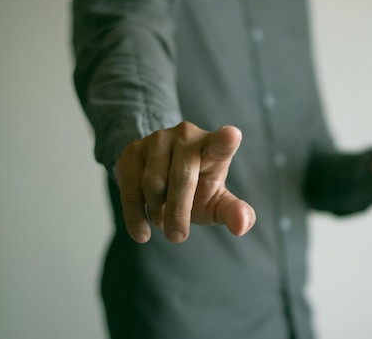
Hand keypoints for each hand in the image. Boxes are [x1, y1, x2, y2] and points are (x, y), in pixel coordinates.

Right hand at [115, 121, 255, 243]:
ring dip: (158, 212)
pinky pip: (130, 189)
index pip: (222, 144)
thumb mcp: (217, 202)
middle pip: (182, 178)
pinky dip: (136, 217)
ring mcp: (158, 139)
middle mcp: (187, 136)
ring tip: (163, 219)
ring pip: (153, 184)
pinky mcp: (134, 150)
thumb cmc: (197, 189)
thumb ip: (234, 213)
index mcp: (214, 148)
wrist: (159, 175)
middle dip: (178, 213)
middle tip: (177, 237)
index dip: (226, 140)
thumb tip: (242, 226)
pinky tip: (142, 233)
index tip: (232, 135)